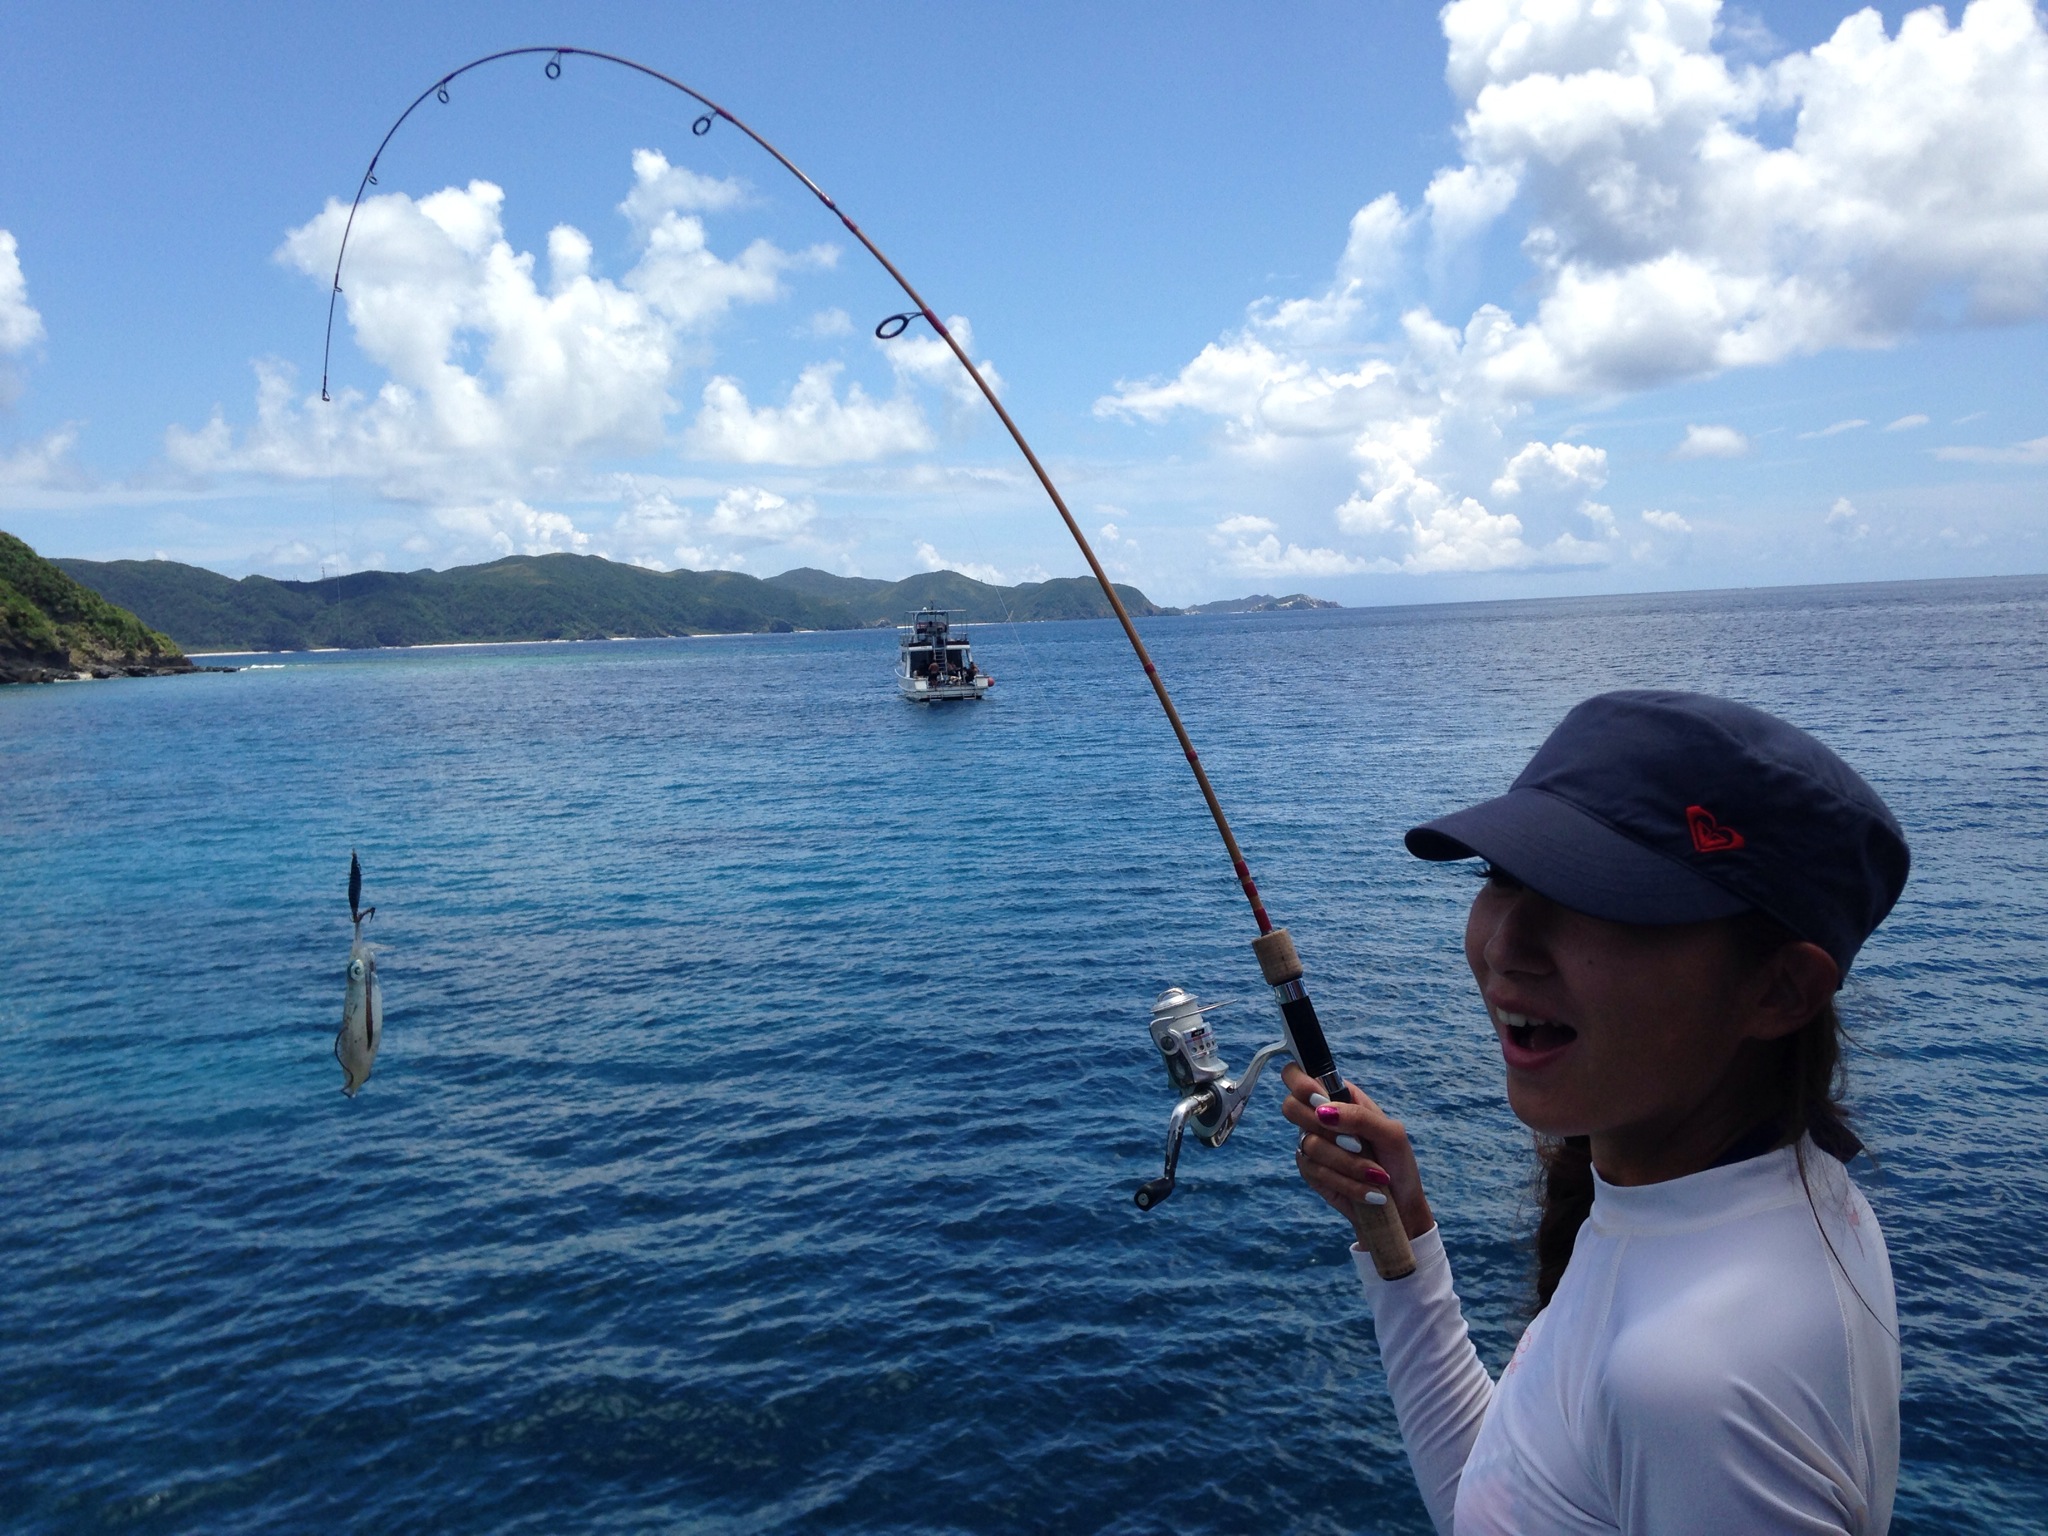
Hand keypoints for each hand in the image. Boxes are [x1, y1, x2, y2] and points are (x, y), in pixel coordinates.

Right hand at [1280, 1062, 1434, 1243]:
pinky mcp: (1311, 1171)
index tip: (1321, 1101)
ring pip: (1309, 1144)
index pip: (1300, 1073)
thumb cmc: (1398, 1162)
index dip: (1301, 1083)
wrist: (1399, 1205)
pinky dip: (1347, 1183)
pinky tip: (1368, 1191)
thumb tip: (1323, 1111)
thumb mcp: (1391, 1133)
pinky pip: (1315, 1171)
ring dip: (1348, 1164)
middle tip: (1355, 1143)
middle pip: (1290, 1107)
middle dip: (1324, 1128)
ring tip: (1375, 1175)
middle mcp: (1320, 1117)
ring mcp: (1312, 1144)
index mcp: (1338, 1096)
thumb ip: (1359, 1116)